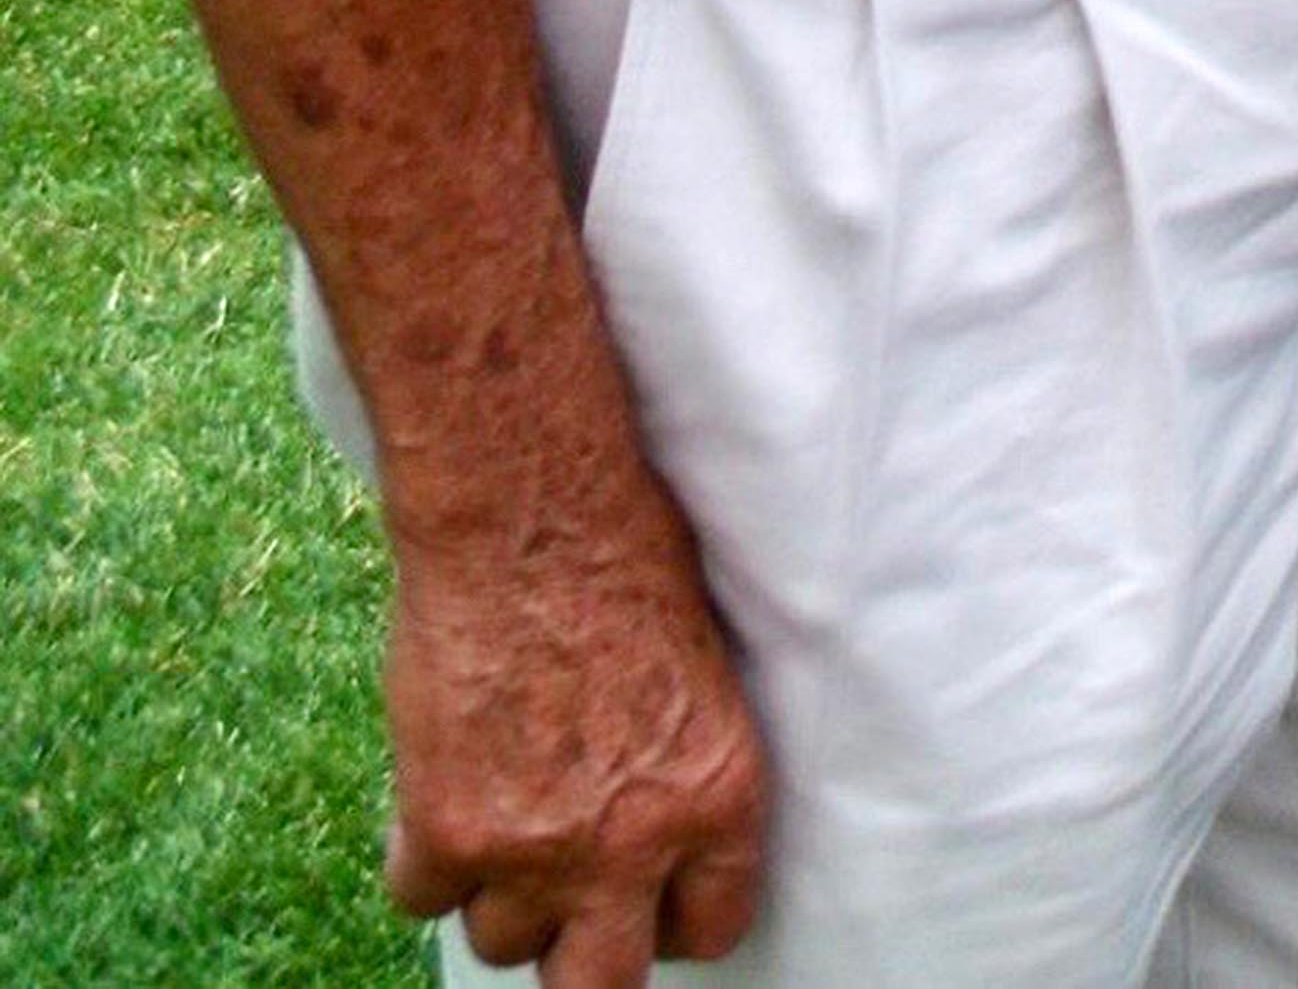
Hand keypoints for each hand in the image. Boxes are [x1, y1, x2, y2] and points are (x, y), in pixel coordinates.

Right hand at [381, 490, 766, 986]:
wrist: (528, 512)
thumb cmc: (626, 554)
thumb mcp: (700, 672)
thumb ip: (680, 770)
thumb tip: (655, 831)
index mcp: (719, 798)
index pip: (712, 929)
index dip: (672, 916)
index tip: (649, 898)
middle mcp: (631, 847)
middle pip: (598, 987)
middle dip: (582, 953)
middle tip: (567, 902)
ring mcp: (533, 850)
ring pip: (501, 942)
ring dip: (499, 890)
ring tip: (503, 809)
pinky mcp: (445, 831)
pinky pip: (424, 896)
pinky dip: (424, 856)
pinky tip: (444, 789)